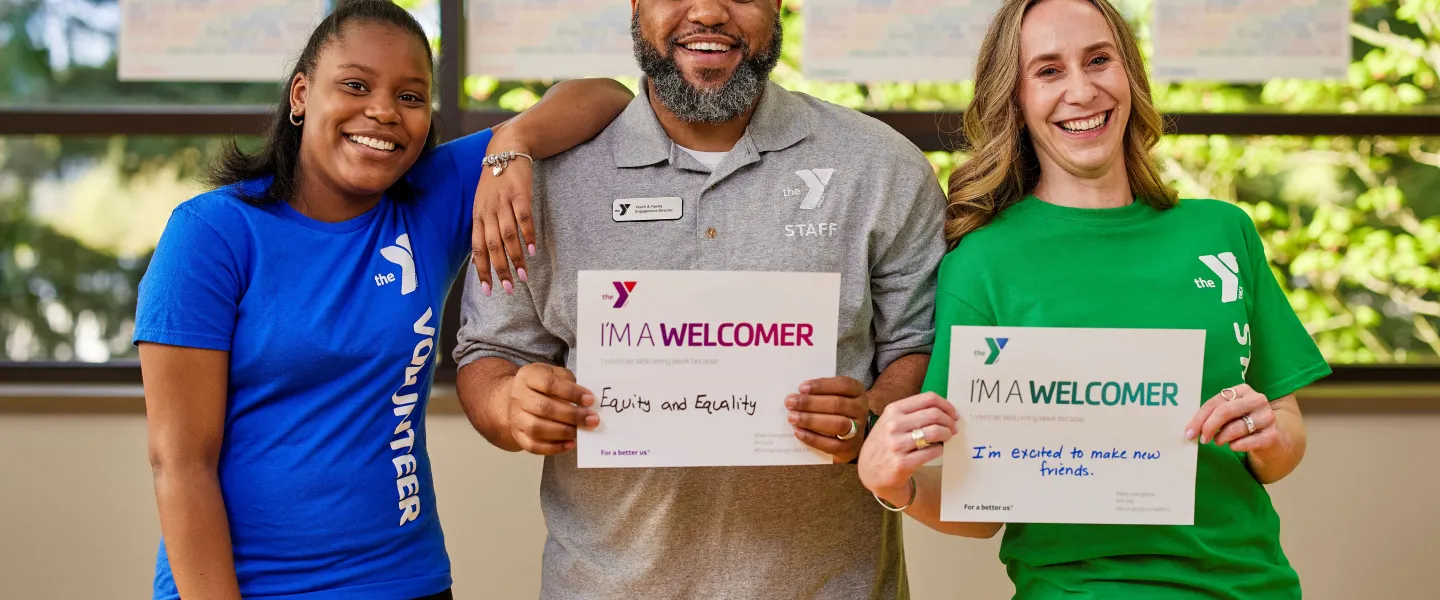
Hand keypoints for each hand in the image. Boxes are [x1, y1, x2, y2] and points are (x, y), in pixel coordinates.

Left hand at [471, 133, 536, 296]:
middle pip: (492, 245)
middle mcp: (488, 210)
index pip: (477, 248)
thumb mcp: (482, 203)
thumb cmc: (494, 181)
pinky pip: (523, 218)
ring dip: (515, 257)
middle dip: (500, 269)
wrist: (505, 148)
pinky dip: (528, 235)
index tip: (488, 290)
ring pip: (508, 235)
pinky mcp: (519, 193)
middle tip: (509, 288)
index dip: (482, 269)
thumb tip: (483, 256)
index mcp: (478, 215)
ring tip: (524, 275)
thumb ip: (483, 227)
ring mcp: (504, 202)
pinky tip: (532, 250)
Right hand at [505, 364, 597, 454]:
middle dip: (571, 415)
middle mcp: (518, 397)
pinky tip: (570, 444)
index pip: (549, 384)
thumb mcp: (553, 373)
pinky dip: (553, 448)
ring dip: (563, 432)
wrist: (516, 397)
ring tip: (581, 432)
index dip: (571, 392)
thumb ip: (568, 381)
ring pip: (537, 429)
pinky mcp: (517, 435)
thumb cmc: (541, 385)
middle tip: (592, 419)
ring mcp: (515, 418)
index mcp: (528, 377)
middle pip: (543, 408)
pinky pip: (533, 446)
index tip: (590, 400)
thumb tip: (586, 399)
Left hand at [786, 377, 869, 462]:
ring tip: (792, 418)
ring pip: (837, 424)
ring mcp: (858, 430)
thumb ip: (819, 394)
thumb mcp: (833, 396)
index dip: (821, 385)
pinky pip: (831, 444)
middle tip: (790, 402)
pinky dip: (813, 438)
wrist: (850, 437)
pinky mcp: (851, 448)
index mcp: (857, 392)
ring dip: (811, 420)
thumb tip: (796, 395)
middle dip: (810, 403)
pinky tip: (798, 432)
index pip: (843, 385)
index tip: (801, 388)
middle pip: (837, 404)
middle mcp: (860, 409)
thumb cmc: (836, 411)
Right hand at [858, 392, 957, 502]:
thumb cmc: (885, 444)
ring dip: (947, 434)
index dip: (946, 405)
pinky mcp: (902, 463)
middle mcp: (893, 425)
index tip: (953, 414)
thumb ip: (912, 413)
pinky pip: (932, 451)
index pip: (928, 398)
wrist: (870, 471)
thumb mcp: (890, 421)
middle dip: (949, 421)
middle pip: (934, 414)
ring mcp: (897, 444)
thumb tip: (944, 410)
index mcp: (893, 410)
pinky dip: (939, 449)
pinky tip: (936, 450)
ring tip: (947, 438)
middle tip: (953, 428)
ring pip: (935, 432)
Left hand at [1185, 384, 1279, 452]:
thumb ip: (1212, 415)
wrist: (1275, 439)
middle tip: (1202, 439)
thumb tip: (1190, 429)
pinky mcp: (1273, 435)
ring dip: (1221, 438)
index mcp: (1243, 390)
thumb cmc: (1244, 423)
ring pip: (1235, 428)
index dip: (1199, 418)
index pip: (1216, 402)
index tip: (1189, 432)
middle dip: (1208, 427)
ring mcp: (1267, 417)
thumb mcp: (1230, 414)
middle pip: (1225, 411)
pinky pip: (1246, 442)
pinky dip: (1235, 446)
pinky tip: (1234, 445)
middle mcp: (1258, 400)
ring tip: (1219, 441)